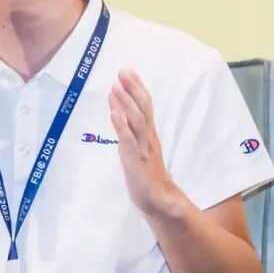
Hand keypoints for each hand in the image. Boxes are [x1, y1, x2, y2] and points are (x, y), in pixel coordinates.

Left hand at [109, 69, 181, 216]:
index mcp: (149, 133)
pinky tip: (114, 113)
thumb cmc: (146, 173)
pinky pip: (129, 141)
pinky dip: (122, 126)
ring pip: (137, 121)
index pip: (145, 106)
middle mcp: (148, 137)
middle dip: (133, 89)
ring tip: (115, 87)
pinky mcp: (137, 161)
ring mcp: (143, 148)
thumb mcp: (139, 147)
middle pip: (143, 109)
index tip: (128, 71)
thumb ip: (131, 129)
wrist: (159, 201)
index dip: (137, 88)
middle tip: (122, 71)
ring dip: (126, 103)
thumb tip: (120, 109)